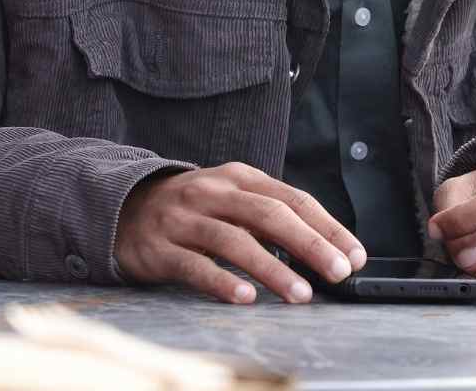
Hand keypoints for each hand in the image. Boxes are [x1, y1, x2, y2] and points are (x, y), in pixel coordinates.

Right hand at [116, 162, 366, 303]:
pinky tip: (246, 297)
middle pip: (268, 214)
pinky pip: (194, 265)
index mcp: (236, 178)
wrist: (121, 209)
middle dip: (309, 244)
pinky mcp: (158, 248)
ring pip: (233, 240)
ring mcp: (182, 219)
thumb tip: (329, 249)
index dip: (327, 227)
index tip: (354, 256)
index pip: (291, 198)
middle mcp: (210, 193)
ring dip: (272, 268)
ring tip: (301, 294)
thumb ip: (271, 216)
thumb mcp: (231, 199)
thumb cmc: (192, 210)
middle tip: (339, 272)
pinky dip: (222, 281)